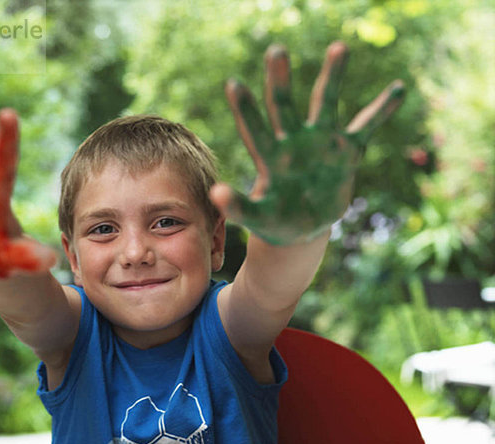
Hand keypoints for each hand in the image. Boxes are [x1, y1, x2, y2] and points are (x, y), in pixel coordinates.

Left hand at [210, 41, 404, 244]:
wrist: (302, 226)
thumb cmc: (274, 221)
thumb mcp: (257, 217)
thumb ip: (238, 207)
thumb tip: (215, 192)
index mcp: (269, 157)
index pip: (254, 129)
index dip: (245, 110)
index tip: (233, 84)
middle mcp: (292, 142)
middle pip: (282, 105)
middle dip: (279, 79)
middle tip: (275, 51)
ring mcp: (319, 142)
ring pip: (325, 103)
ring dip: (332, 76)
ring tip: (339, 47)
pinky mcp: (345, 152)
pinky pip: (366, 127)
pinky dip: (381, 110)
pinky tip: (398, 89)